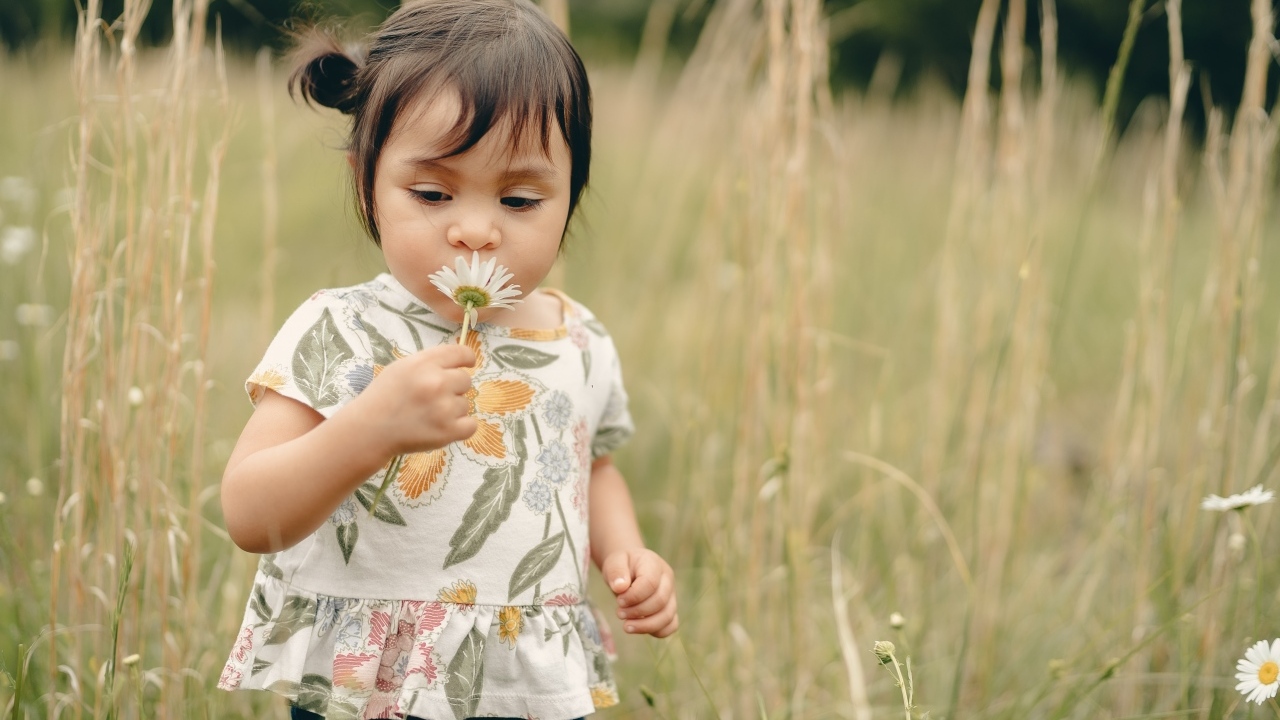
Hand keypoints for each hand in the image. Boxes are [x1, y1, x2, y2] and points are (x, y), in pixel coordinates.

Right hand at [347, 343, 477, 456]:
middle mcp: (436, 382)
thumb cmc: (384, 396)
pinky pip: (471, 425)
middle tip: (434, 398)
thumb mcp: (402, 367)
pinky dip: (460, 428)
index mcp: (424, 363)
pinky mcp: (448, 431)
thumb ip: (429, 363)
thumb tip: (457, 363)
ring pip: (466, 404)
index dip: (466, 359)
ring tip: (429, 415)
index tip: (467, 364)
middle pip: (466, 380)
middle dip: (454, 388)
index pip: (461, 353)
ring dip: (453, 410)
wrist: (369, 430)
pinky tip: (443, 427)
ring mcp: (444, 408)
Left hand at [600, 548, 678, 637]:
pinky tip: (638, 628)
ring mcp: (671, 596)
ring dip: (645, 625)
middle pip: (660, 602)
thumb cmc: (622, 564)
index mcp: (654, 564)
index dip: (634, 597)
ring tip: (626, 626)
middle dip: (637, 612)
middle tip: (619, 613)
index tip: (619, 601)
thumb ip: (616, 571)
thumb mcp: (614, 561)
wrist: (628, 568)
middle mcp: (667, 580)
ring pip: (668, 616)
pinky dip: (656, 631)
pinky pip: (671, 626)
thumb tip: (620, 587)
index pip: (650, 583)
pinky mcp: (670, 609)